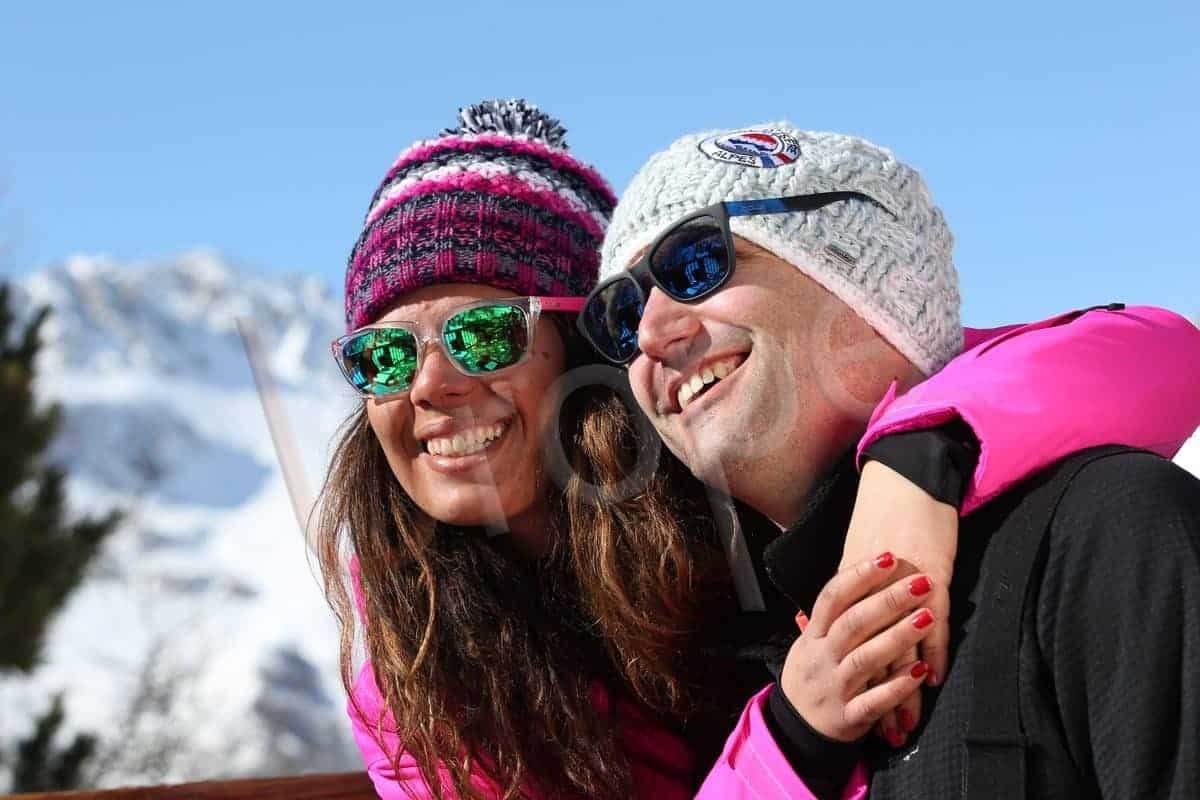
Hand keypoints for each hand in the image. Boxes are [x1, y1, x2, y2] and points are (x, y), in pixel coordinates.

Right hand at [780, 553, 934, 742]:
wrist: (795, 731)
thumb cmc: (813, 677)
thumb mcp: (811, 643)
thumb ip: (830, 615)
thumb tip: (851, 574)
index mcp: (813, 636)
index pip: (831, 598)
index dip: (858, 576)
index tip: (886, 556)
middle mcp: (822, 657)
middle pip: (853, 623)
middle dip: (887, 600)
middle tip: (919, 581)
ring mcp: (835, 686)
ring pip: (865, 658)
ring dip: (897, 637)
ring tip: (927, 617)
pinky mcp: (848, 716)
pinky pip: (874, 700)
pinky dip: (897, 686)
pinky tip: (920, 670)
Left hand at [839, 459, 957, 745]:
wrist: (907, 479)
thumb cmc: (886, 514)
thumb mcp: (861, 553)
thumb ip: (854, 587)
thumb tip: (840, 612)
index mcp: (851, 587)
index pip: (852, 645)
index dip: (857, 681)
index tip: (856, 710)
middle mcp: (871, 593)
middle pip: (873, 656)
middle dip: (878, 698)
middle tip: (884, 734)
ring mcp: (901, 588)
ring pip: (900, 649)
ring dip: (904, 690)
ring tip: (906, 725)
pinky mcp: (931, 578)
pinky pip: (933, 624)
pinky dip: (932, 654)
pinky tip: (933, 680)